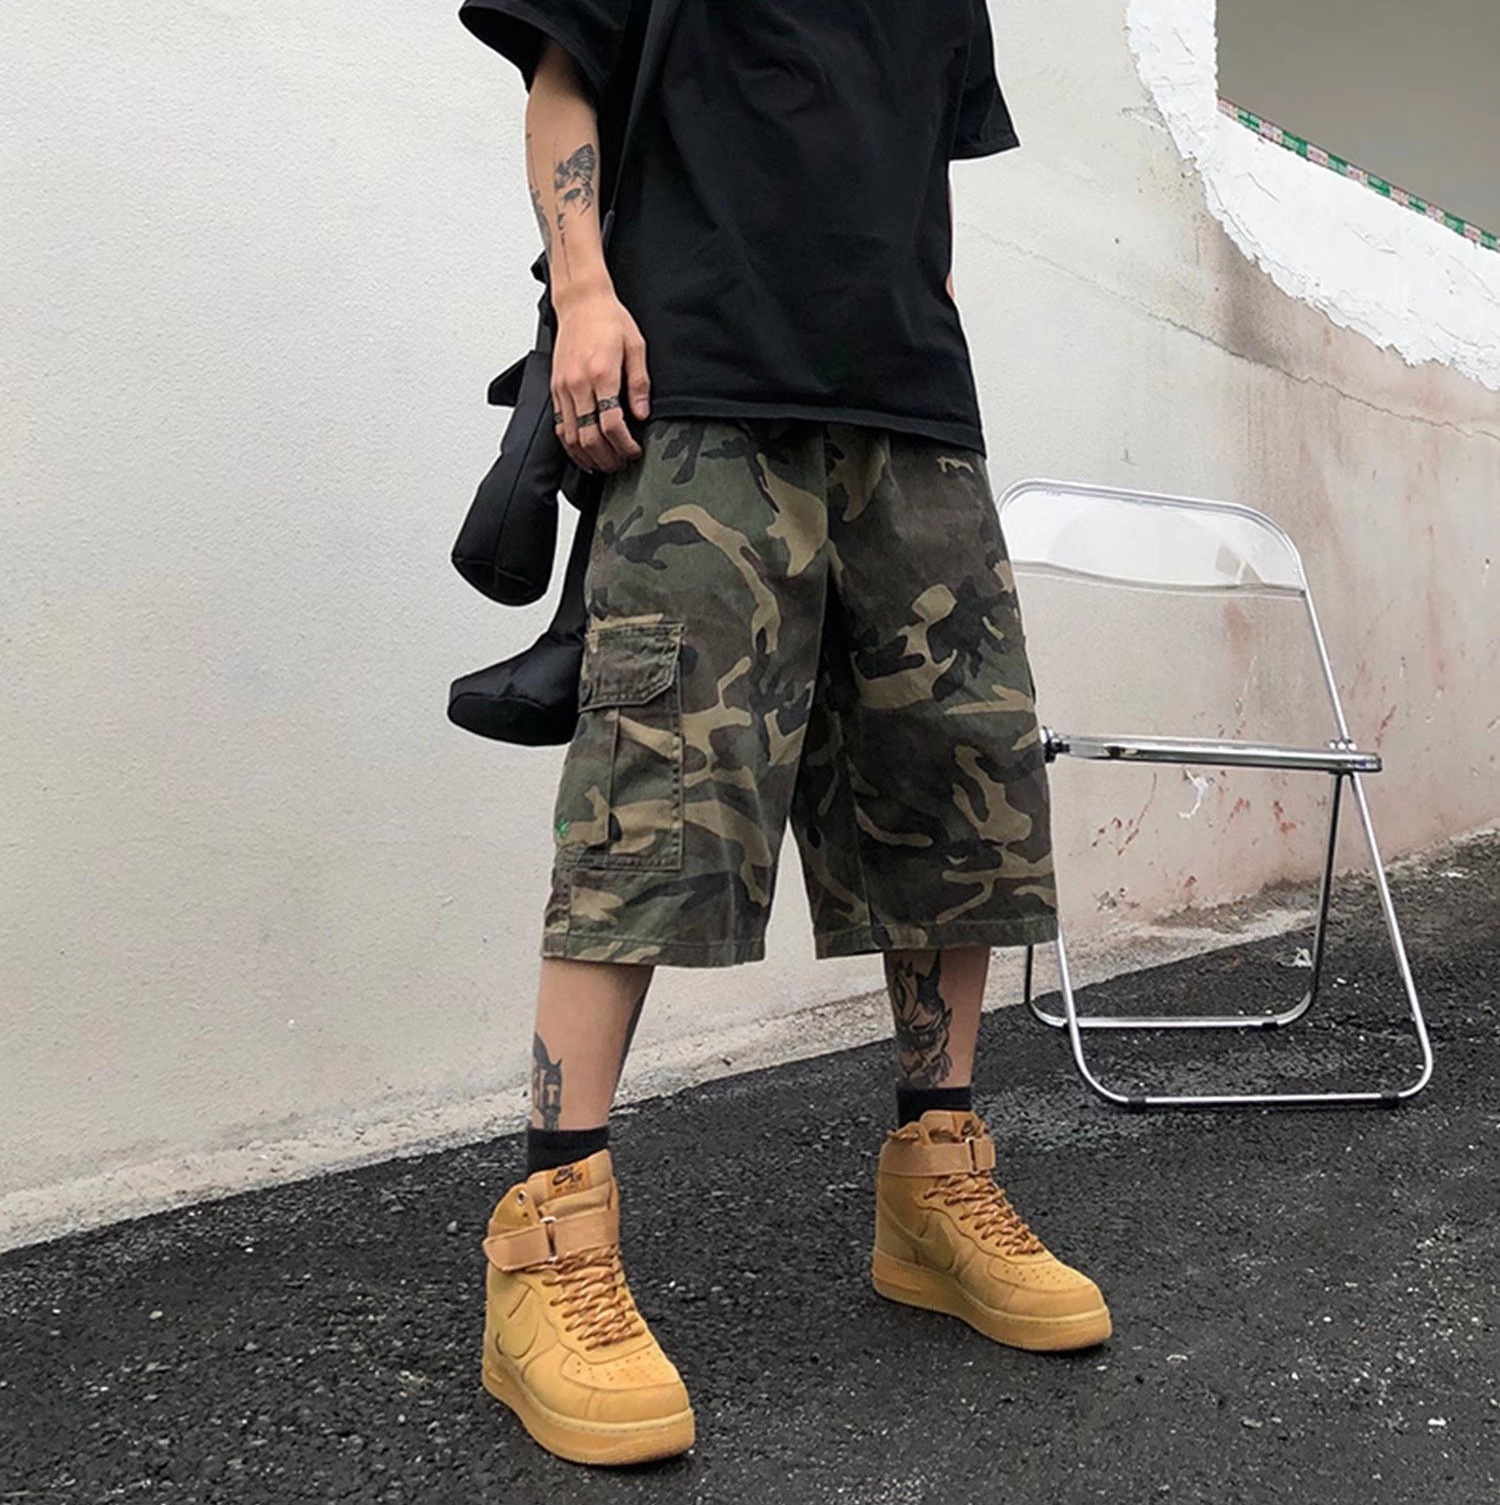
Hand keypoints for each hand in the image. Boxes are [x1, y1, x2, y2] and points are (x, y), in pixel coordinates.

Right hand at [550, 283, 651, 473]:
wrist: (581, 302)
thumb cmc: (608, 319)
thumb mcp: (635, 347)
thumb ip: (639, 383)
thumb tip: (642, 414)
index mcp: (601, 374)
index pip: (611, 424)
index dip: (624, 445)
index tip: (634, 451)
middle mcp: (578, 384)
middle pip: (589, 437)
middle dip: (607, 457)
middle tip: (621, 464)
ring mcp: (563, 388)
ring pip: (570, 437)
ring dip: (588, 457)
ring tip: (604, 464)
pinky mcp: (555, 389)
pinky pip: (559, 426)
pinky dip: (570, 445)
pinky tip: (583, 452)